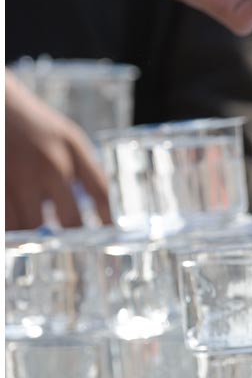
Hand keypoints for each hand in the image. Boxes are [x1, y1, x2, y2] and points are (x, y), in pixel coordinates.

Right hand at [5, 72, 111, 229]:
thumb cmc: (36, 126)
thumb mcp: (68, 140)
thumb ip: (85, 172)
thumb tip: (103, 213)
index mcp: (74, 150)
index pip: (102, 192)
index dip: (110, 221)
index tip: (115, 239)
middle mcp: (49, 164)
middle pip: (69, 220)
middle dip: (73, 239)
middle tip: (76, 251)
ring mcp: (19, 175)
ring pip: (32, 228)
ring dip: (38, 240)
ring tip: (43, 244)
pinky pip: (8, 221)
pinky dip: (14, 233)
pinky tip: (19, 237)